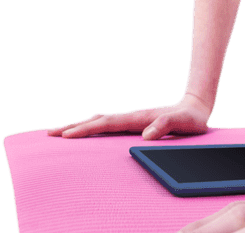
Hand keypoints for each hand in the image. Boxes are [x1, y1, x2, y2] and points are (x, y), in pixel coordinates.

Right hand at [47, 92, 213, 139]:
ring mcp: (130, 118)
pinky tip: (85, 131)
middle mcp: (130, 116)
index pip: (106, 124)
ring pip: (98, 121)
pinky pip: (106, 125)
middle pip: (96, 120)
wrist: (196, 107)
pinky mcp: (132, 123)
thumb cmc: (190, 119)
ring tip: (58, 132)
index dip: (86, 130)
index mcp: (137, 118)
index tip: (67, 136)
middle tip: (48, 134)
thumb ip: (165, 125)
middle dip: (72, 126)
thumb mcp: (183, 123)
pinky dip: (91, 127)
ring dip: (78, 126)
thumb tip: (147, 134)